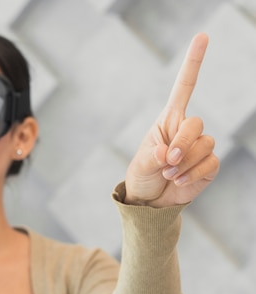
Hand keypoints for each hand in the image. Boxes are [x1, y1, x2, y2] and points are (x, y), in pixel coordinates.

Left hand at [125, 33, 219, 207]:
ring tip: (168, 174)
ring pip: (204, 145)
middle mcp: (186, 130)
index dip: (193, 63)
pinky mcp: (208, 165)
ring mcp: (199, 147)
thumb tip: (166, 152)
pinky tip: (178, 181)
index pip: (184, 87)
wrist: (150, 201)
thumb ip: (151, 157)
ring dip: (183, 164)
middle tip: (166, 161)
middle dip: (181, 144)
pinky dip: (192, 174)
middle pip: (196, 124)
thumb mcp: (140, 165)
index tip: (202, 37)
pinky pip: (209, 163)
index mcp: (168, 121)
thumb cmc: (142, 176)